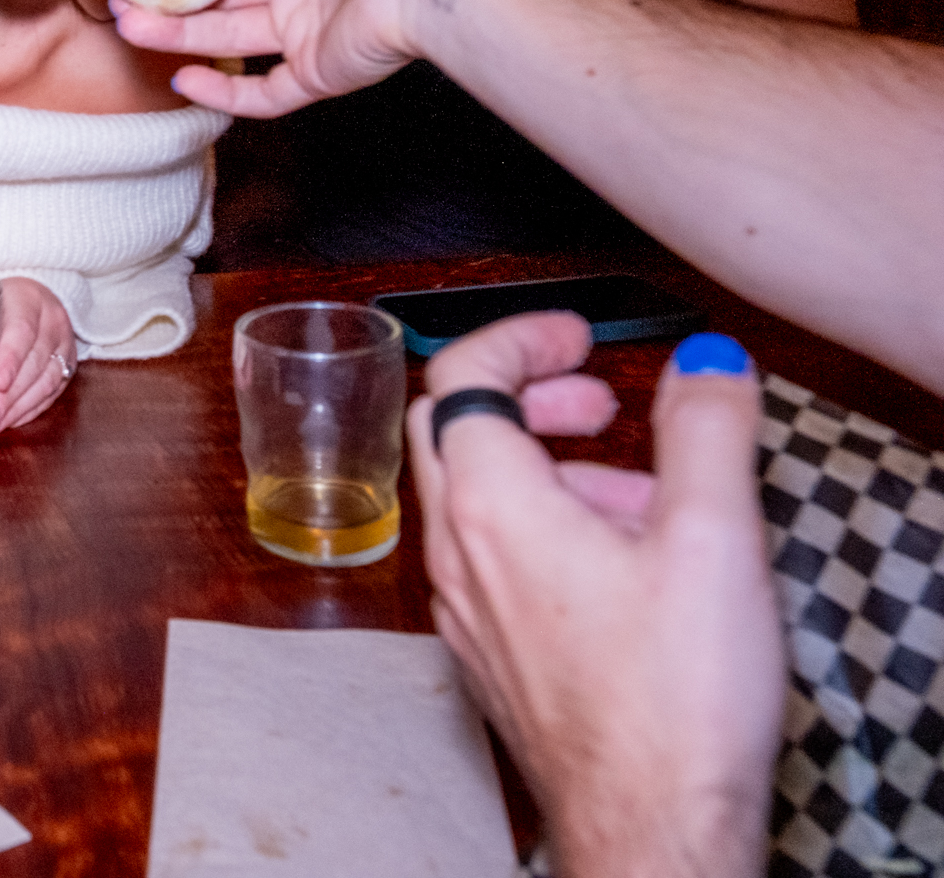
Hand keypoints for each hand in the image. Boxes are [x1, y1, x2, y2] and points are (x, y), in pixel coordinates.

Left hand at [0, 278, 75, 434]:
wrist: (33, 297)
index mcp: (28, 300)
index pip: (23, 331)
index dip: (11, 358)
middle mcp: (52, 323)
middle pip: (35, 363)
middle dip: (9, 396)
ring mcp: (64, 347)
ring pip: (47, 383)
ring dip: (18, 408)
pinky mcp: (67, 367)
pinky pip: (53, 394)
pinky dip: (30, 410)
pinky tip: (9, 422)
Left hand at [411, 312, 781, 877]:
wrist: (652, 827)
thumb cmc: (672, 700)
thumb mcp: (713, 538)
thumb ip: (706, 431)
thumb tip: (705, 364)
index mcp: (491, 507)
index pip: (458, 376)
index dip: (516, 338)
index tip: (576, 338)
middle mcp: (457, 555)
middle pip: (452, 434)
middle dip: (525, 398)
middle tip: (598, 403)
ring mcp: (465, 611)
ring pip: (478, 503)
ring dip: (547, 470)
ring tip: (641, 494)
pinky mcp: (492, 656)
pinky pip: (496, 563)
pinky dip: (545, 531)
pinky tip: (624, 566)